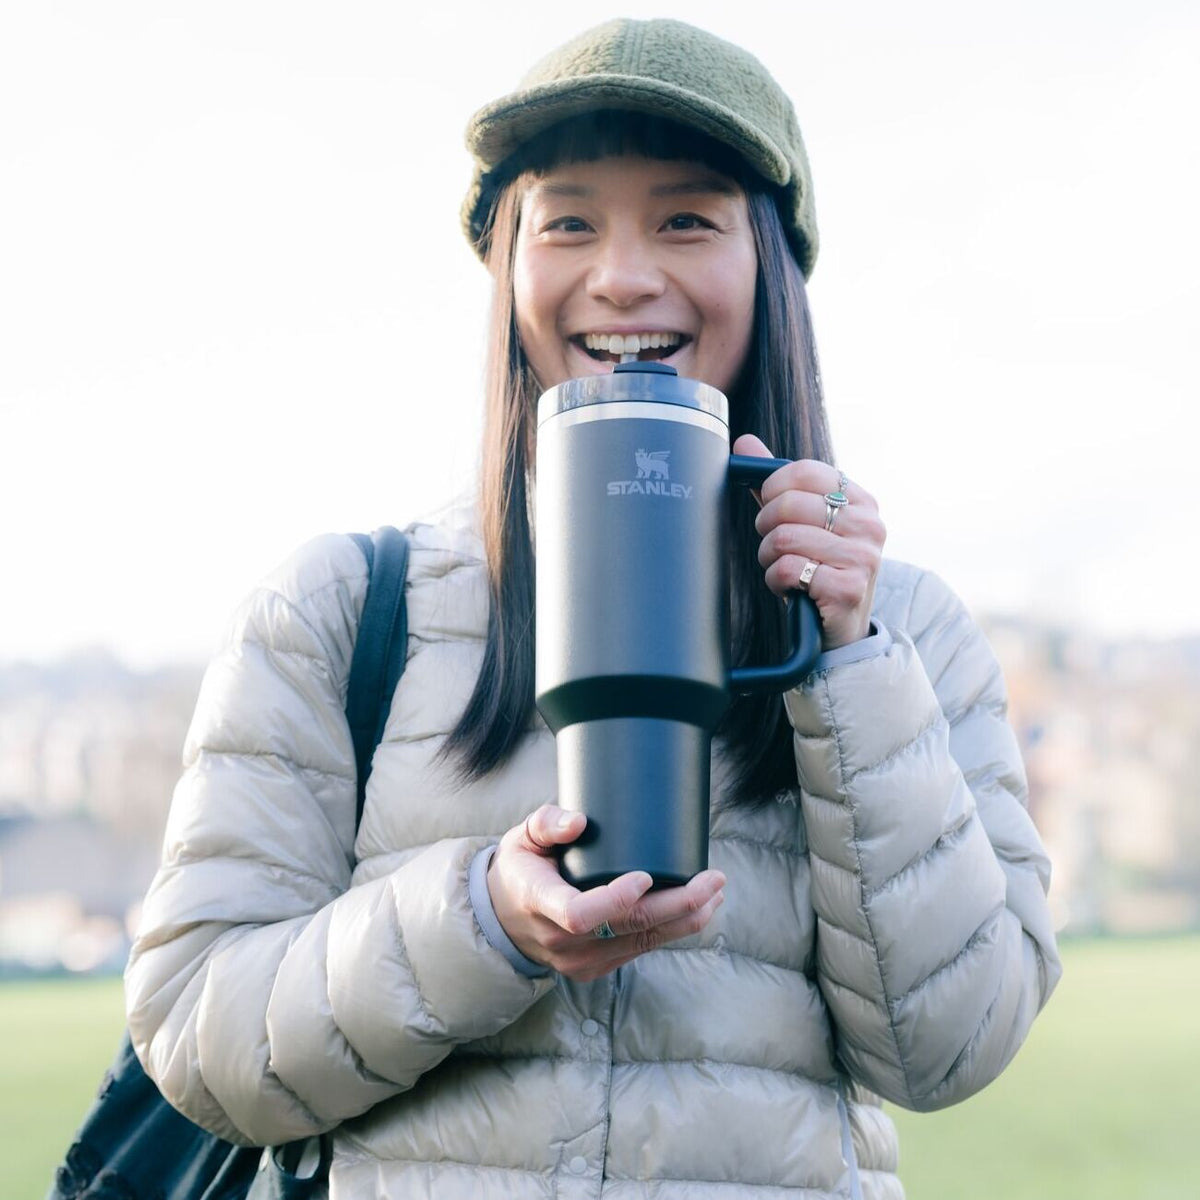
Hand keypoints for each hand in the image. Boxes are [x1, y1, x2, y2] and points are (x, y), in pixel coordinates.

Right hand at [487, 804, 725, 982]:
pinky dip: (672, 930)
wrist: (504, 918)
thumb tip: (580, 821)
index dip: (615, 899)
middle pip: (628, 927)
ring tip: (715, 892)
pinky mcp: (597, 968)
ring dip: (685, 919)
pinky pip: (641, 950)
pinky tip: (696, 910)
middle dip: (678, 903)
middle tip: (713, 879)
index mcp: (539, 902)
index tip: (645, 876)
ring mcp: (581, 960)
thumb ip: (548, 823)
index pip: (580, 913)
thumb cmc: (521, 868)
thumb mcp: (522, 837)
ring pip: (643, 942)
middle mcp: (561, 939)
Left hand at [733, 434, 885, 650]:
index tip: (771, 508)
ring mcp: (863, 557)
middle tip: (774, 546)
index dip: (772, 489)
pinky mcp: (848, 589)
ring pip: (783, 538)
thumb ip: (776, 484)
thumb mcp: (802, 522)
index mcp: (860, 500)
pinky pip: (786, 570)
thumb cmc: (817, 567)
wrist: (840, 628)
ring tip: (782, 568)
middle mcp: (869, 525)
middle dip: (766, 528)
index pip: (802, 471)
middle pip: (788, 504)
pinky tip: (791, 589)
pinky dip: (776, 582)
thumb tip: (745, 442)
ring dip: (768, 558)